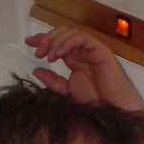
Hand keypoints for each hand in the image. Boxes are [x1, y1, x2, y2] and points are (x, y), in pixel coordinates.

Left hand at [25, 26, 143, 110]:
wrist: (115, 110)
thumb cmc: (97, 103)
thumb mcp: (67, 93)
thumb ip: (53, 82)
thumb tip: (37, 71)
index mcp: (75, 60)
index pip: (57, 43)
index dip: (42, 39)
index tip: (28, 42)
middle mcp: (83, 53)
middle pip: (62, 34)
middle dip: (47, 39)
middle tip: (37, 51)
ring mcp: (92, 51)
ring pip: (71, 33)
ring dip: (56, 41)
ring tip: (48, 56)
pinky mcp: (101, 51)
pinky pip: (83, 38)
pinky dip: (69, 42)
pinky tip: (59, 53)